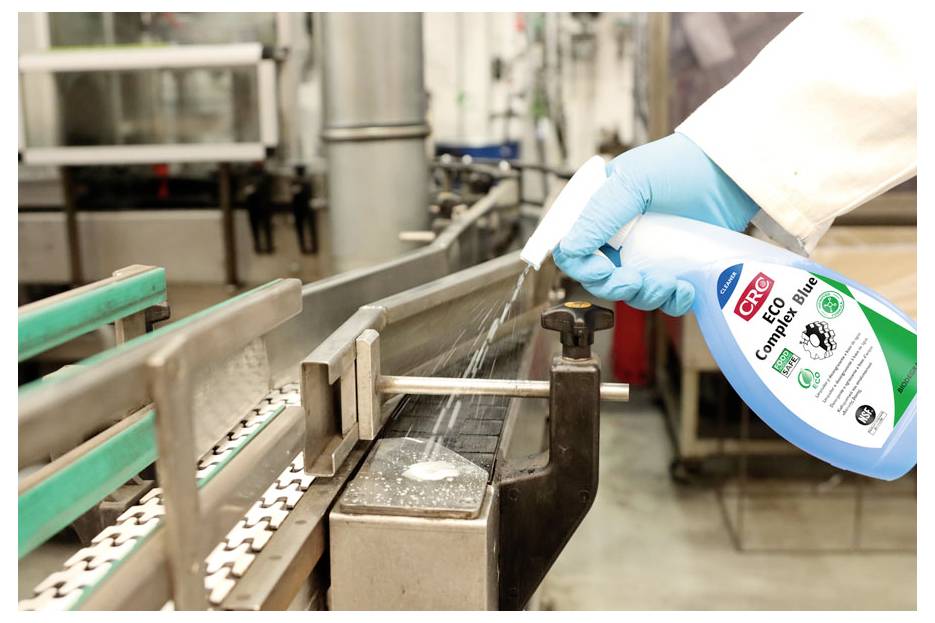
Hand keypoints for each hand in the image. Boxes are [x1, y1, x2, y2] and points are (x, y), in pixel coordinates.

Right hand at [552, 132, 759, 315]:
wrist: (730, 173)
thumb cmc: (681, 165)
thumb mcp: (633, 182)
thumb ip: (599, 215)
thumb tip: (569, 248)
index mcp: (601, 215)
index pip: (574, 251)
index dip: (582, 267)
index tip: (602, 270)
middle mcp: (620, 238)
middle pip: (600, 280)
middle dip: (615, 287)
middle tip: (634, 280)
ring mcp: (648, 255)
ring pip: (632, 294)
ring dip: (646, 296)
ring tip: (668, 282)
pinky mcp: (676, 268)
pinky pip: (665, 299)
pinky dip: (672, 302)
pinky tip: (685, 289)